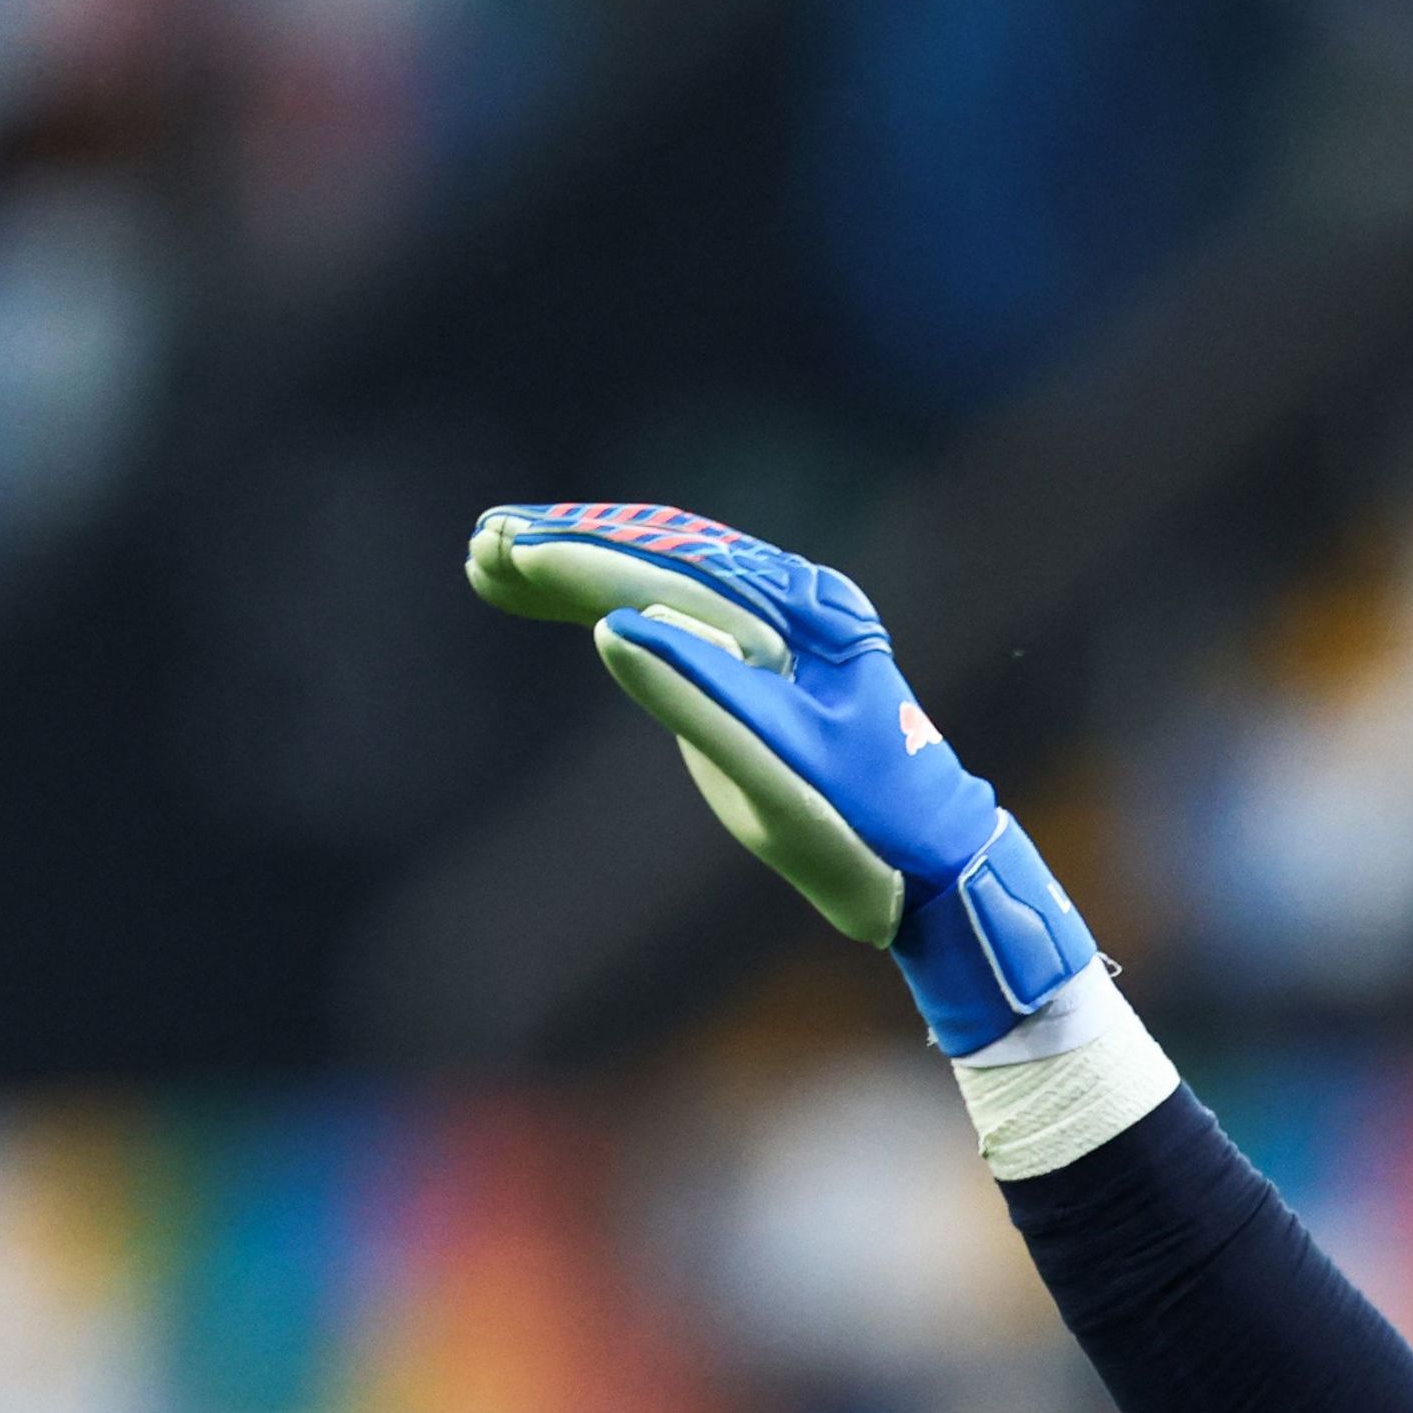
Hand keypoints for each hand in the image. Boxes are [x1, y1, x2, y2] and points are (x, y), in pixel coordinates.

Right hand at [467, 502, 1099, 1054]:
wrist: (931, 868)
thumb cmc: (860, 828)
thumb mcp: (773, 775)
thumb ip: (694, 697)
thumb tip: (614, 625)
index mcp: (807, 615)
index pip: (674, 570)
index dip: (583, 560)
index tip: (506, 551)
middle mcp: (799, 599)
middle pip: (665, 551)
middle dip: (570, 546)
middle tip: (482, 544)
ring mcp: (785, 622)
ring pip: (668, 568)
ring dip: (583, 562)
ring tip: (493, 558)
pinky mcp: (766, 653)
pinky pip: (682, 603)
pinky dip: (615, 594)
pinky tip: (560, 595)